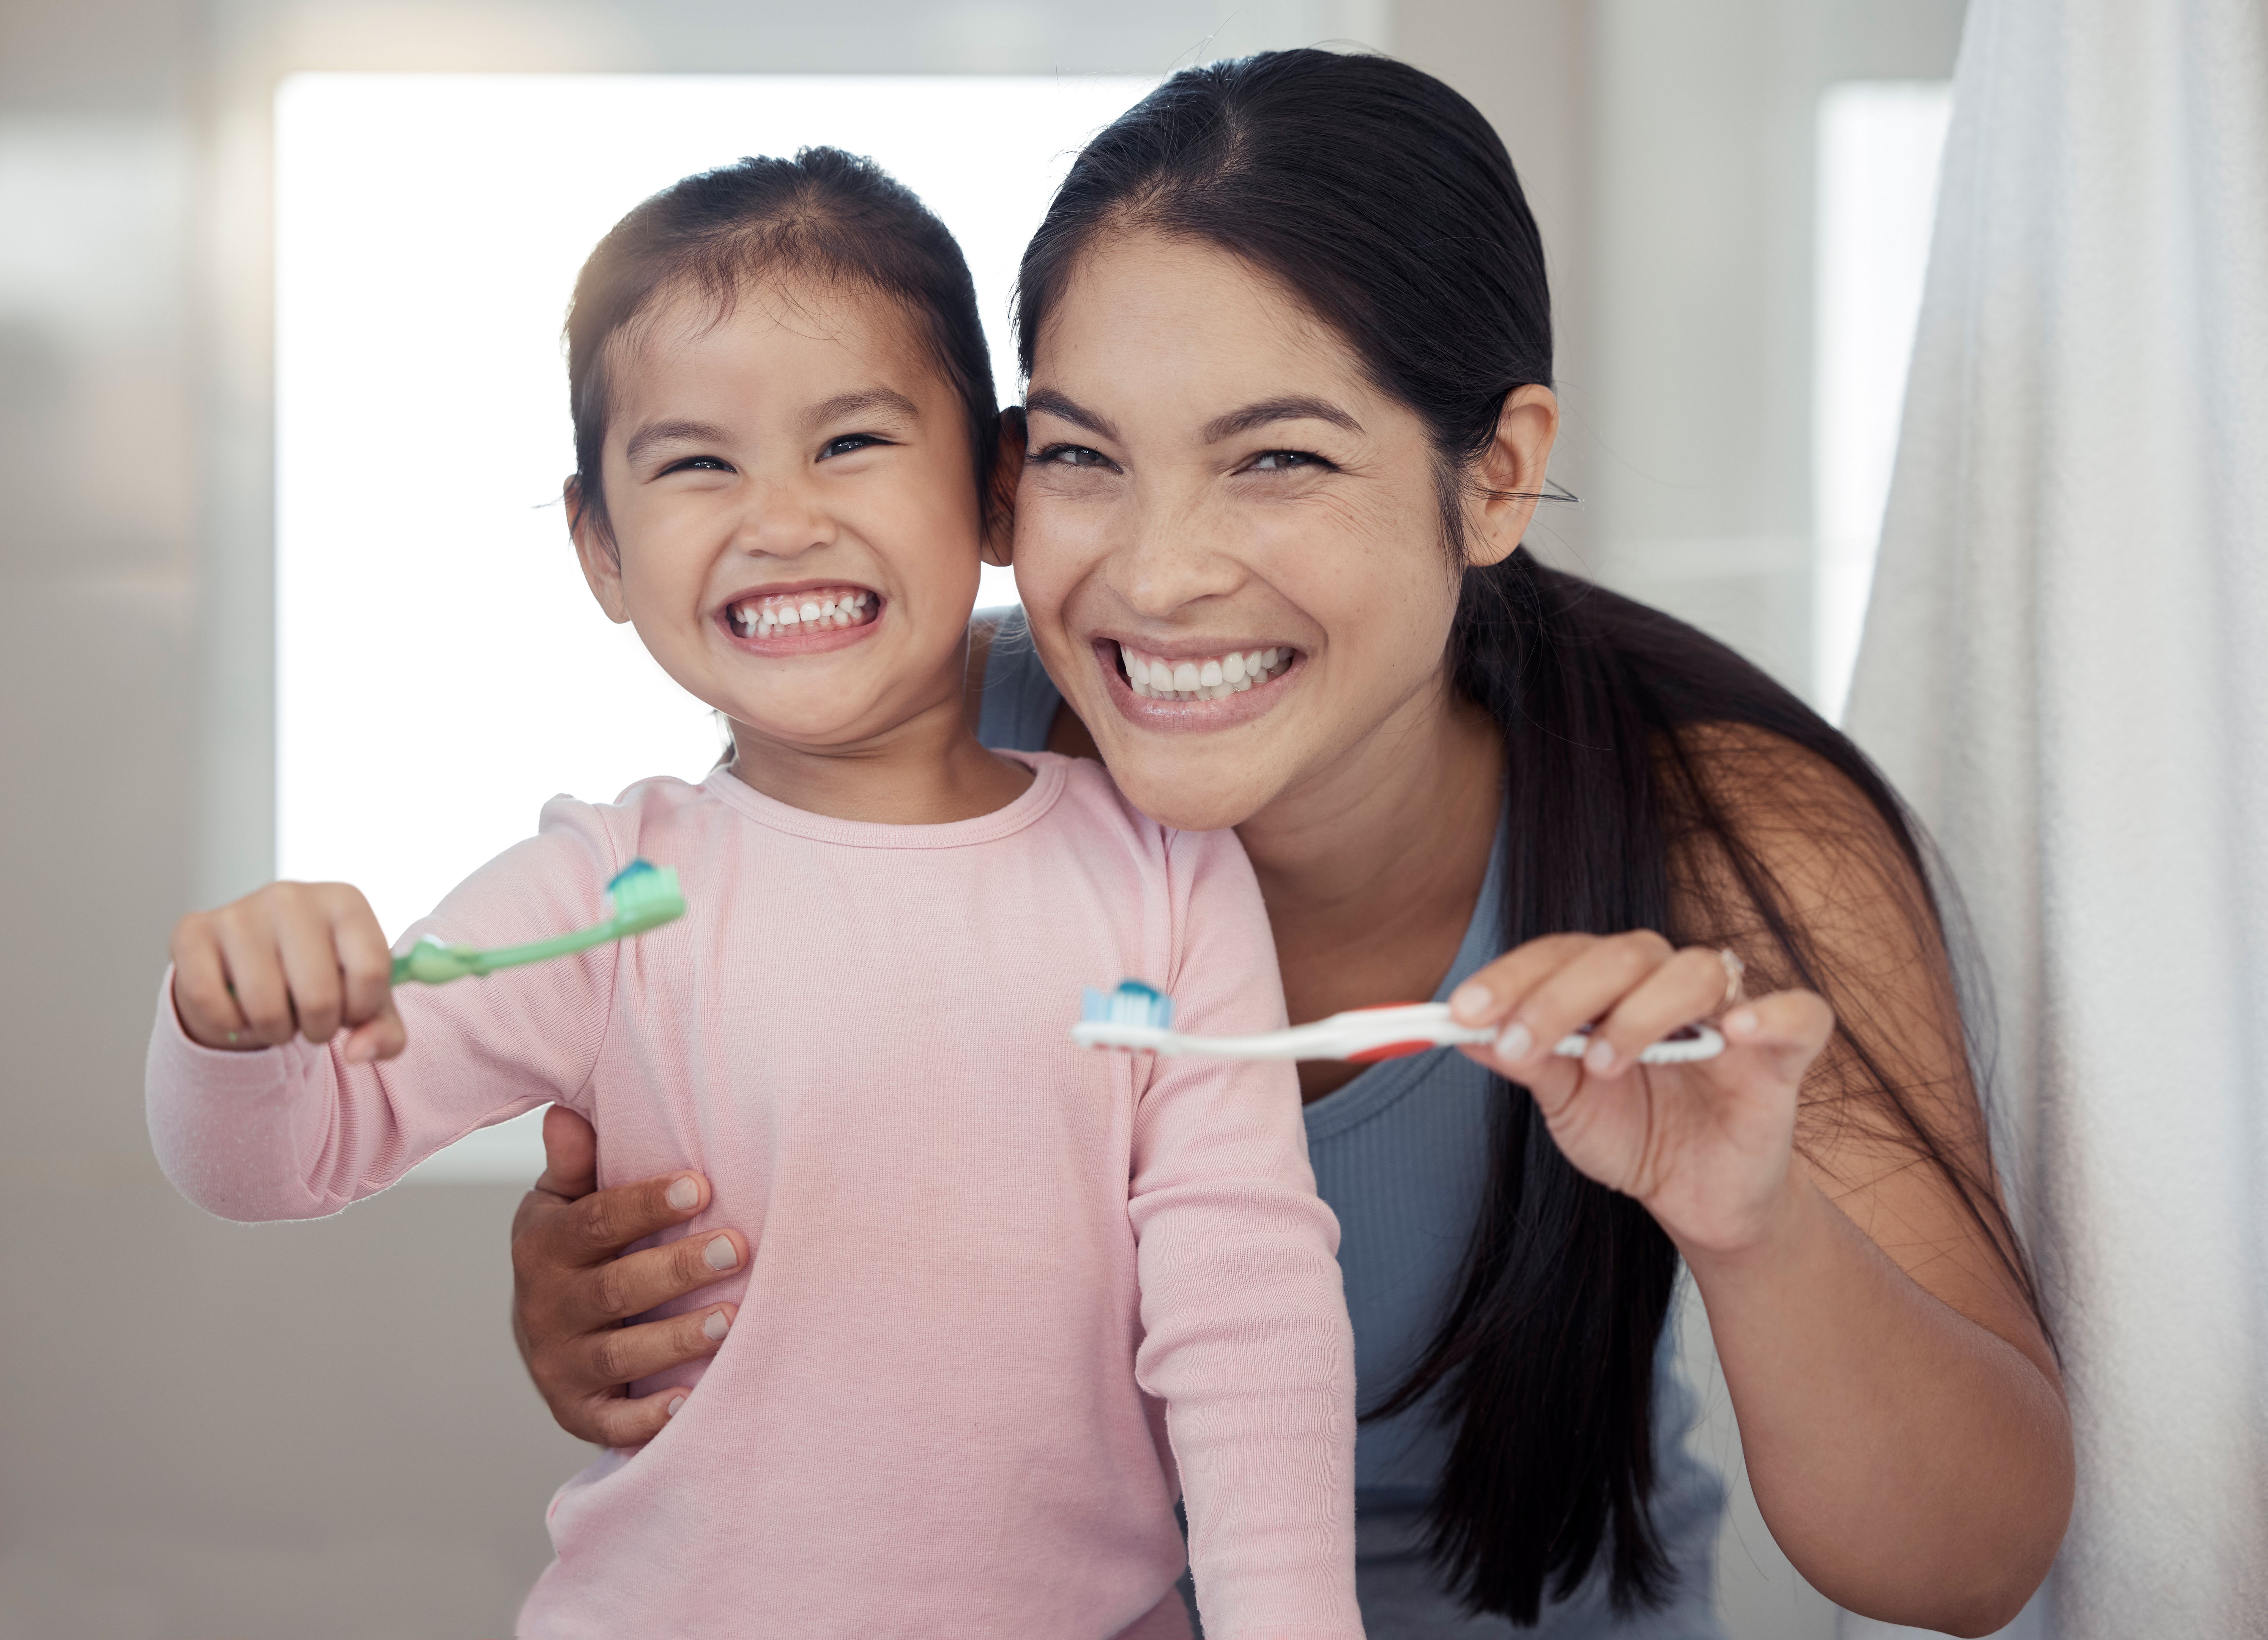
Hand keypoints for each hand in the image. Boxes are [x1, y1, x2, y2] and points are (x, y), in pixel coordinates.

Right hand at [169, 880, 403, 1061]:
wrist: (248, 966)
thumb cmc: (319, 979)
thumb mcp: (364, 1003)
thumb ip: (384, 1033)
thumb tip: (359, 1053)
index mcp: (345, 901)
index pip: (372, 971)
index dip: (361, 1009)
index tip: (350, 1008)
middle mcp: (292, 896)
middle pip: (320, 997)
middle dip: (318, 1028)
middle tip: (309, 1018)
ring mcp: (240, 911)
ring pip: (265, 1008)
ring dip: (275, 1031)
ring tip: (277, 1014)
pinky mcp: (192, 932)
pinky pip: (213, 1004)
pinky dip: (229, 1025)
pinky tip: (238, 1008)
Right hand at [510, 1106, 746, 1445]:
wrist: (546, 1332)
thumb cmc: (578, 1249)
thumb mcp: (565, 1202)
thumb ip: (574, 1164)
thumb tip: (568, 1113)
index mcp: (543, 1246)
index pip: (596, 1222)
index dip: (646, 1205)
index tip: (702, 1186)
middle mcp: (544, 1308)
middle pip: (614, 1289)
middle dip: (676, 1269)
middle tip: (736, 1248)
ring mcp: (558, 1365)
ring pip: (618, 1355)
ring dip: (675, 1340)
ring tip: (731, 1320)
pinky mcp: (577, 1412)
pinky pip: (613, 1422)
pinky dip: (650, 1417)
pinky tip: (693, 1402)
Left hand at [1447, 932, 1835, 1256]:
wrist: (1700, 1198)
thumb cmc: (1634, 1136)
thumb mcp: (1569, 1105)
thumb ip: (1528, 1062)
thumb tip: (1464, 1034)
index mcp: (1612, 986)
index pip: (1561, 955)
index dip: (1511, 977)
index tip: (1462, 1014)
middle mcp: (1668, 983)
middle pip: (1621, 954)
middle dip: (1559, 995)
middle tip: (1520, 1045)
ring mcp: (1731, 1011)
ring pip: (1693, 971)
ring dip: (1641, 1012)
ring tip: (1603, 1064)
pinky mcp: (1785, 1051)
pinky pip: (1797, 1013)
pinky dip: (1769, 1014)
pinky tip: (1735, 1031)